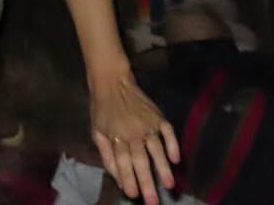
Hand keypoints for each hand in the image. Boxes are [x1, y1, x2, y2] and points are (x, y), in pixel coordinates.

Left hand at [88, 69, 178, 204]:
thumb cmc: (102, 109)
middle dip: (147, 181)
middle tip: (153, 201)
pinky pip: (168, 131)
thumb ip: (107, 155)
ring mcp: (147, 123)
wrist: (112, 81)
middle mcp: (132, 131)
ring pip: (156, 148)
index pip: (122, 162)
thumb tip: (117, 178)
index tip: (133, 195)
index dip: (127, 178)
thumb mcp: (97, 131)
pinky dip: (173, 144)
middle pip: (140, 159)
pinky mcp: (158, 116)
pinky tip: (176, 159)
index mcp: (116, 136)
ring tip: (169, 184)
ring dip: (163, 167)